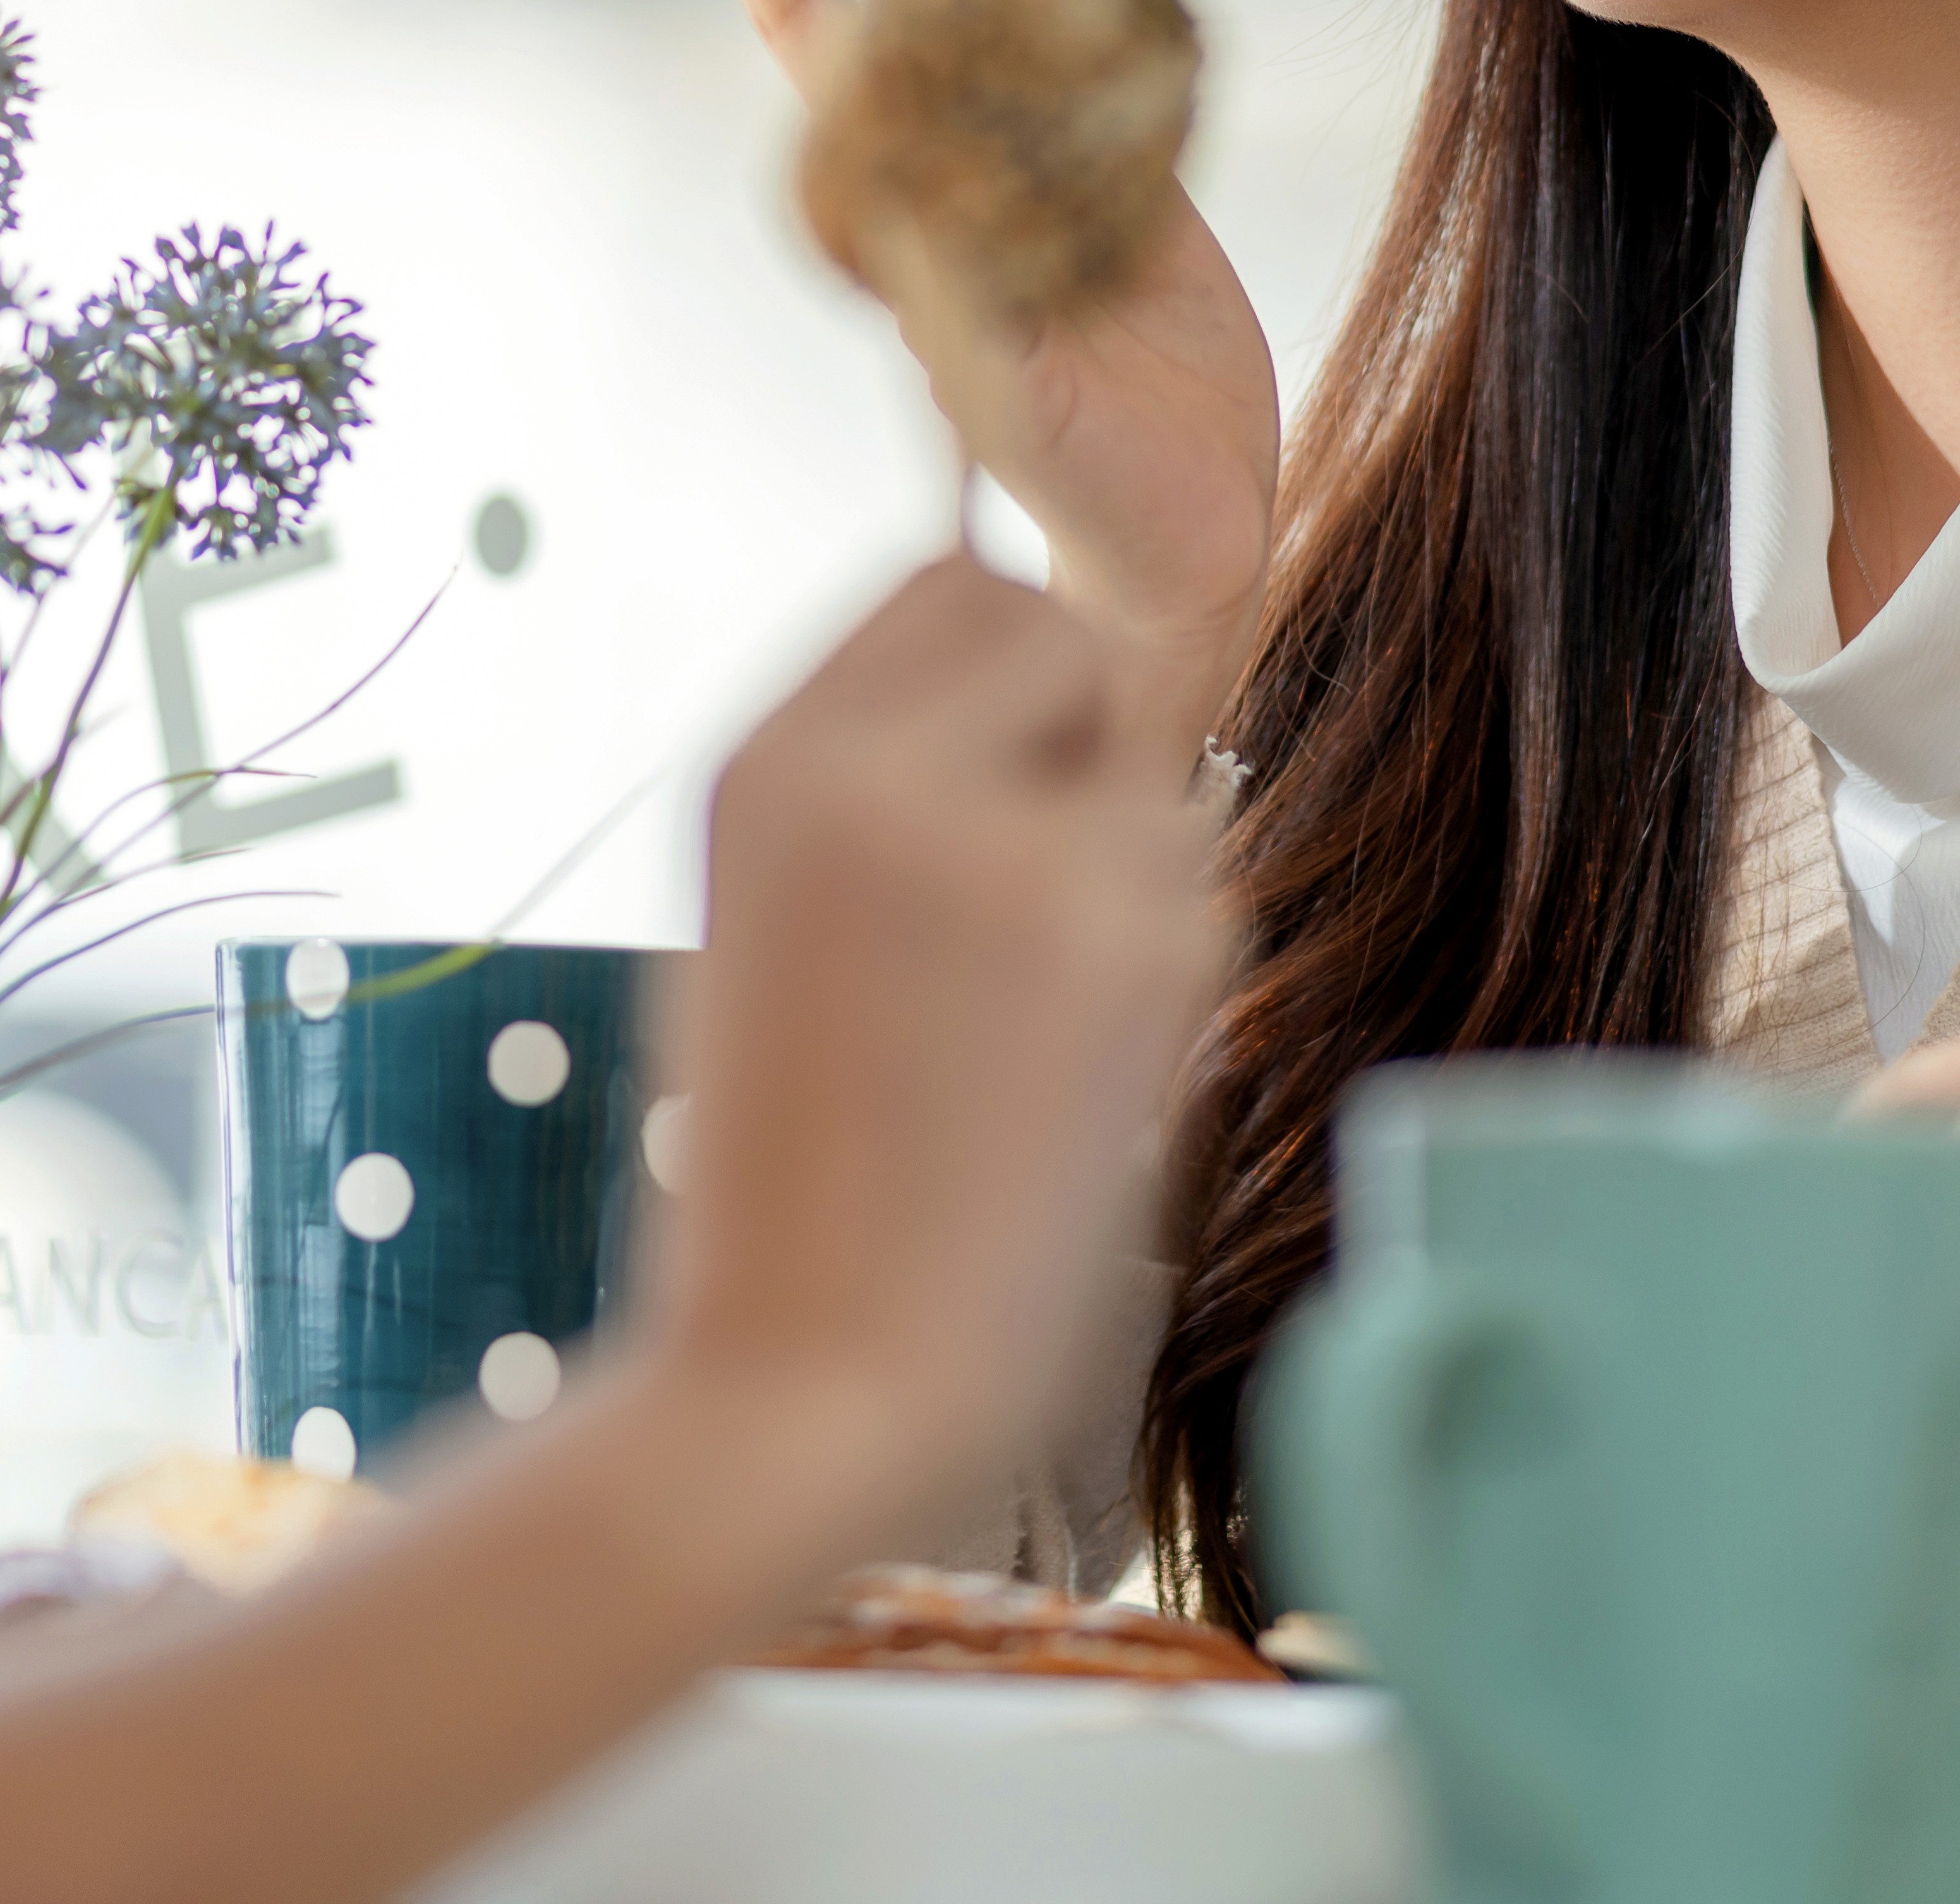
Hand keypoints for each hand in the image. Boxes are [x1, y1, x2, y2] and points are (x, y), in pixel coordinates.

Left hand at [626, 0, 1283, 728]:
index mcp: (897, 216)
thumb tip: (914, 221)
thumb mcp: (1018, 416)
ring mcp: (1033, 173)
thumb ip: (968, 325)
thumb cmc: (1092, 498)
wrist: (1186, 535)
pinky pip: (1101, 59)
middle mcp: (950, 178)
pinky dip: (1125, 5)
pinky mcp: (1122, 185)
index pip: (804, 41)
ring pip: (1013, 10)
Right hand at [635, 560, 1225, 1511]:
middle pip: (1065, 634)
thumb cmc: (781, 1172)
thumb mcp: (761, 922)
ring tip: (1026, 1015)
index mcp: (771, 764)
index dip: (998, 657)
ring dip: (1126, 862)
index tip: (1002, 742)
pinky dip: (1163, 961)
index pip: (950, 579)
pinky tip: (1073, 1072)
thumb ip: (876, 783)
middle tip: (1032, 875)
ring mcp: (1024, 859)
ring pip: (1154, 775)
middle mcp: (892, 779)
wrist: (815, 1380)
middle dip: (1076, 731)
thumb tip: (1025, 680)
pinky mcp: (1138, 954)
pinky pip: (1198, 890)